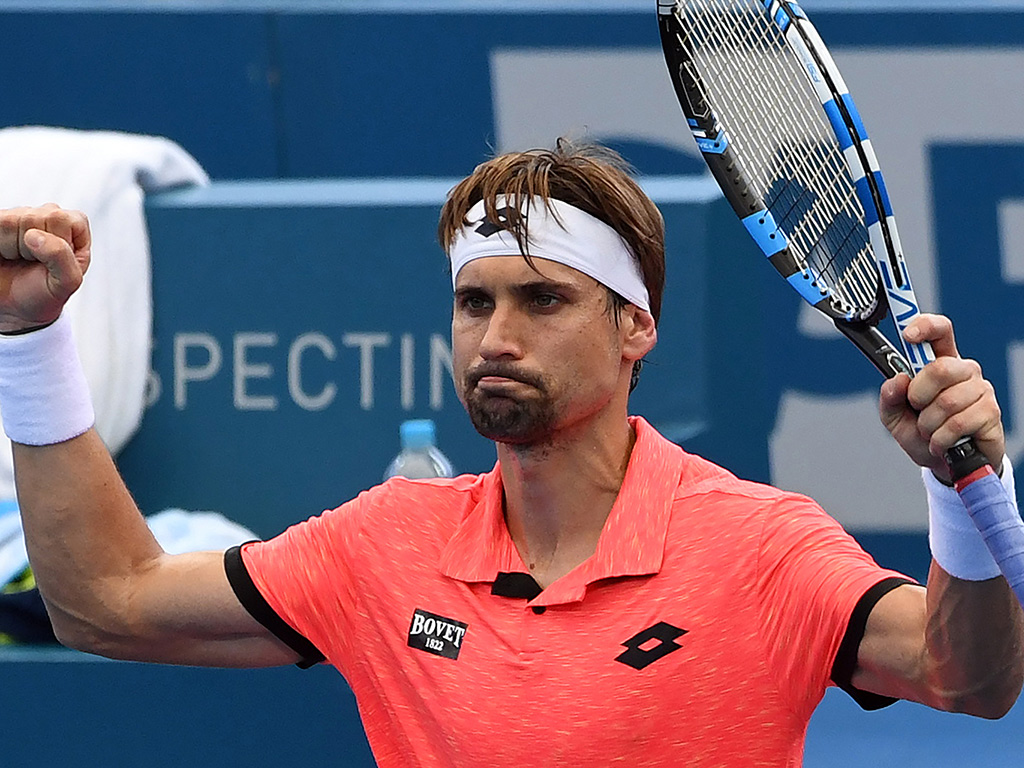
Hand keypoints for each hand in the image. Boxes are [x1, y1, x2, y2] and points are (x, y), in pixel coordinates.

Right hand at [0, 204, 90, 332]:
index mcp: (74, 225)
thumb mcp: (67, 283)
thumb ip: (62, 258)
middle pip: (32, 218)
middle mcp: (48, 214)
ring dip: (11, 247)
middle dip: (31, 248)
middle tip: (33, 262)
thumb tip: (33, 235)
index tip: (53, 262)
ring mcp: (21, 214)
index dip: (55, 244)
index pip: (60, 219)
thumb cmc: (44, 293)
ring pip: (9, 223)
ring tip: (19, 258)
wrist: (15, 305)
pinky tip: (5, 253)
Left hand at [879, 314, 1003, 483]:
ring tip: (930, 431)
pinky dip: (940, 438)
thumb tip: (898, 380)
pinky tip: (941, 442)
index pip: (940, 331)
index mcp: (940, 363)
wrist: (944, 464)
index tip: (908, 335)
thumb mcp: (894, 416)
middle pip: (941, 368)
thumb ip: (889, 397)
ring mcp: (980, 390)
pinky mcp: (991, 412)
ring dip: (928, 424)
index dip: (925, 326)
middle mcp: (963, 371)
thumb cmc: (921, 433)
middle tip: (917, 409)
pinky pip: (958, 423)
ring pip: (947, 401)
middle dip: (918, 395)